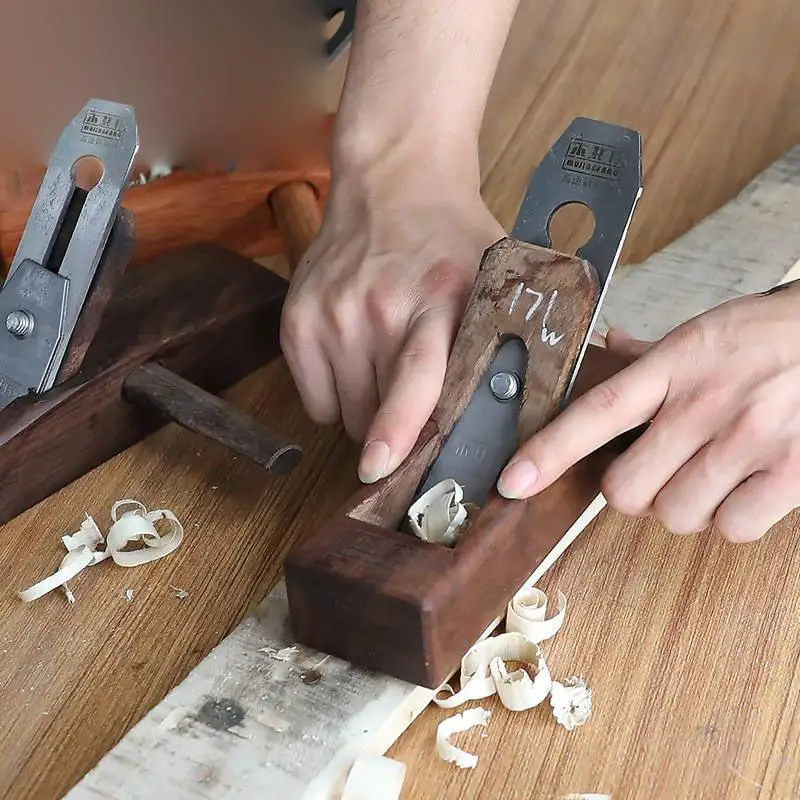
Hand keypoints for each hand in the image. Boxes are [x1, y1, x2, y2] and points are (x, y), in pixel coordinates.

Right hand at [280, 150, 503, 480]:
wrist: (392, 180)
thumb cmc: (452, 239)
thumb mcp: (498, 279)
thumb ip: (514, 342)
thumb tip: (539, 415)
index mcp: (438, 299)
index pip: (414, 376)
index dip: (398, 428)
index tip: (380, 467)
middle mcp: (376, 306)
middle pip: (375, 413)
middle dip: (399, 431)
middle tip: (418, 405)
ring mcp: (330, 313)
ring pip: (344, 414)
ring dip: (367, 414)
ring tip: (386, 371)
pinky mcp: (296, 319)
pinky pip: (313, 401)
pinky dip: (335, 399)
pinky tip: (356, 363)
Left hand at [496, 282, 799, 541]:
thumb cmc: (770, 337)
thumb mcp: (704, 333)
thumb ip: (650, 353)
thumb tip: (606, 346)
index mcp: (675, 364)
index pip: (596, 411)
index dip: (549, 450)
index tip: (513, 480)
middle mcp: (705, 404)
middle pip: (628, 490)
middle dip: (634, 492)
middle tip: (658, 471)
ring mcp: (749, 440)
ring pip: (677, 516)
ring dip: (684, 506)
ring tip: (711, 473)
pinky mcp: (791, 472)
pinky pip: (733, 528)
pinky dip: (733, 519)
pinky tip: (747, 486)